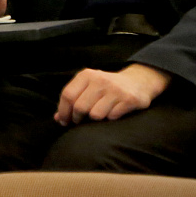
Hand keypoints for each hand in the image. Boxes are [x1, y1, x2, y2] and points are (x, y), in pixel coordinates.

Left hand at [55, 64, 169, 124]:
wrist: (138, 81)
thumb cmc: (106, 87)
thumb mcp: (88, 86)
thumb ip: (72, 99)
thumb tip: (57, 118)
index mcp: (87, 75)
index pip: (67, 95)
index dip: (63, 111)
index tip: (63, 121)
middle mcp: (100, 80)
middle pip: (80, 107)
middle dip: (77, 118)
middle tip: (80, 121)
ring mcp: (115, 90)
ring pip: (95, 115)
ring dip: (96, 119)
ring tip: (100, 113)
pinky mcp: (129, 99)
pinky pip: (112, 117)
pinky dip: (110, 118)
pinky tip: (114, 112)